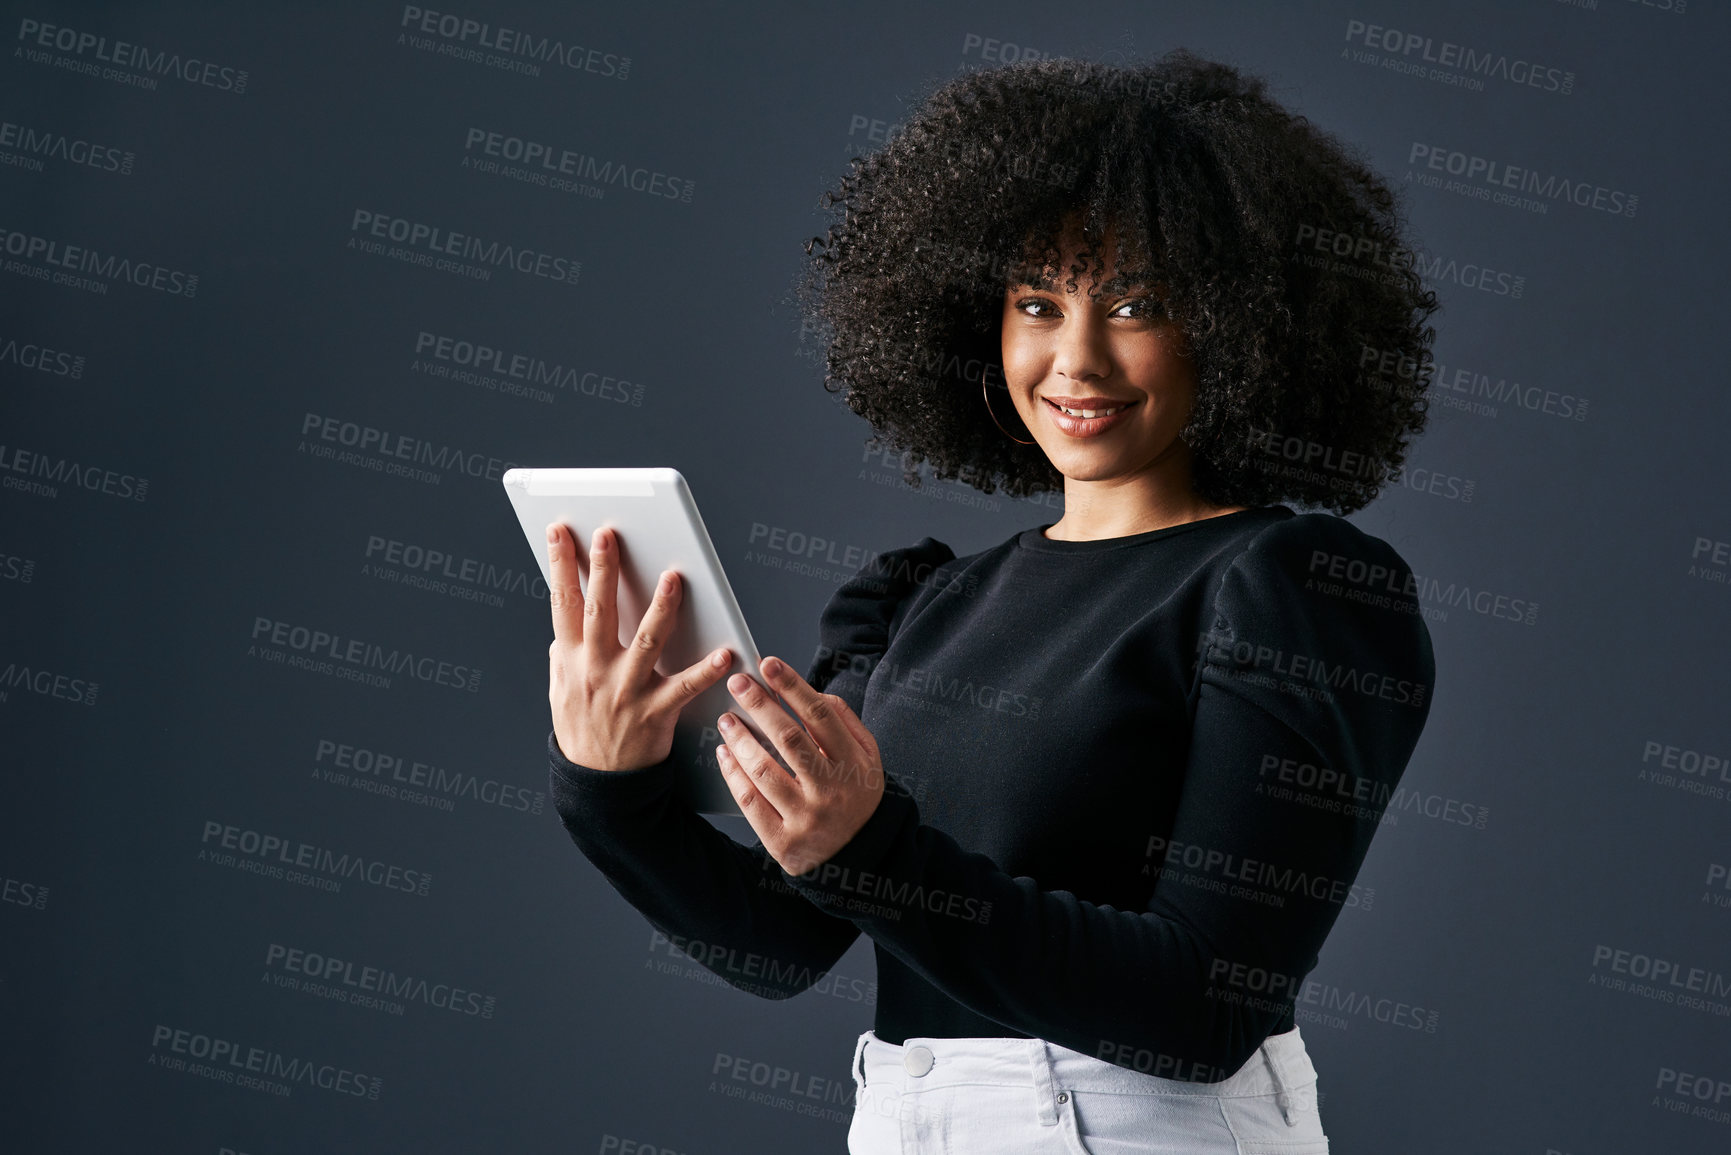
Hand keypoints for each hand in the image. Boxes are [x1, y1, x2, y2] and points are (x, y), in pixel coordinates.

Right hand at [547, 522, 734, 771]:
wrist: (599, 786)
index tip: (560, 530)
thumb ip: (565, 653)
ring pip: (646, 642)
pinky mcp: (655, 713)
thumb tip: (567, 618)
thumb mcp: (560, 690)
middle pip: (600, 612)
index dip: (560, 565)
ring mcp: (625, 692)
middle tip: (612, 535)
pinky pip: (685, 687)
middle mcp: (595, 672)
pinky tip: (726, 654)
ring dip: (661, 608)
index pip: (562, 603)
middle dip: (605, 571)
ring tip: (673, 577)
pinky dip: (707, 671)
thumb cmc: (583, 730)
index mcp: (571, 660)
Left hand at [715, 656, 885, 875]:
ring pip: (764, 770)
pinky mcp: (783, 842)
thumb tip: (813, 692)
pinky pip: (750, 802)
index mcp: (854, 764)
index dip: (793, 686)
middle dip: (759, 705)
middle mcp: (831, 791)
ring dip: (740, 739)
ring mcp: (806, 818)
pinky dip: (733, 773)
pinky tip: (724, 753)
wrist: (860, 856)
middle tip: (737, 682)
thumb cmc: (857, 795)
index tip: (768, 664)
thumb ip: (845, 722)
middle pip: (789, 739)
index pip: (820, 716)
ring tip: (726, 718)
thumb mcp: (867, 757)